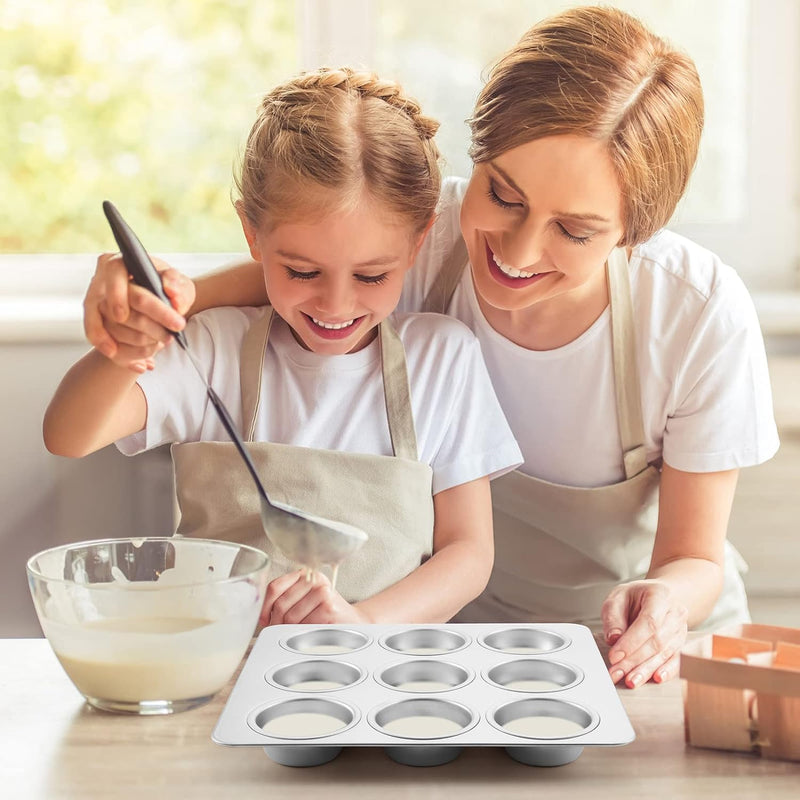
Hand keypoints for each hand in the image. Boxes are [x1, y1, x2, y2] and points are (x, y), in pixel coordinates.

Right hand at [83, 252, 194, 372]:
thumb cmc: (169, 289)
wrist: (163, 302)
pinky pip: (101, 343)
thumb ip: (178, 285)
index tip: (123, 316)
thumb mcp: (180, 284)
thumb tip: (171, 292)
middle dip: (143, 327)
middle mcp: (101, 282)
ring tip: (160, 348)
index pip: (114, 276)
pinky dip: (123, 357)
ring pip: (108, 328)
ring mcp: (94, 303)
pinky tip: (142, 366)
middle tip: (168, 338)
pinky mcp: (95, 322)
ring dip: (137, 344)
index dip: (116, 297)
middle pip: (113, 307)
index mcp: (119, 264)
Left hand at [260, 569, 370, 625]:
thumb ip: (284, 601)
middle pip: (281, 604)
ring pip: (290, 617)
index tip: (265, 620)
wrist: (353, 622)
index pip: (274, 587)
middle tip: (279, 633)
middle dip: (276, 624)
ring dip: (289, 631)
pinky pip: (303, 625)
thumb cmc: (325, 613)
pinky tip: (309, 635)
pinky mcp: (328, 607)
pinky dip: (302, 635)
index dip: (265, 607)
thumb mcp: (304, 601)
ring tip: (295, 634)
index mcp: (305, 574)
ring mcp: (323, 592)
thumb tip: (257, 615)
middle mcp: (314, 580)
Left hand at [601, 579, 687, 687]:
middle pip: (657, 641)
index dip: (631, 642)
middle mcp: (675, 612)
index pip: (648, 622)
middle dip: (635, 660)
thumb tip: (614, 640)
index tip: (615, 656)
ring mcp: (681, 629)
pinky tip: (655, 678)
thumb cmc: (637, 596)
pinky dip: (665, 671)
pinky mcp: (681, 643)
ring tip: (630, 680)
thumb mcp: (618, 597)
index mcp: (660, 596)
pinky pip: (676, 659)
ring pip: (665, 653)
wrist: (659, 595)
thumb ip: (614, 617)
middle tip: (617, 672)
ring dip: (646, 669)